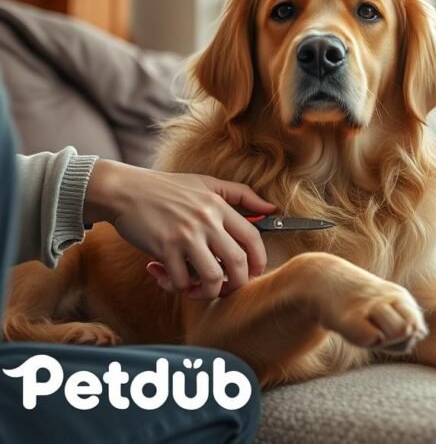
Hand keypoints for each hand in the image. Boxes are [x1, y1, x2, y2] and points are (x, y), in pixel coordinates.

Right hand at [83, 160, 275, 298]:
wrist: (124, 190)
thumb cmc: (166, 188)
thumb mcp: (207, 184)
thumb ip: (241, 194)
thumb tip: (271, 208)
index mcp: (219, 207)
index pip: (253, 238)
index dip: (259, 261)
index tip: (253, 272)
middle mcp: (206, 221)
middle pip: (238, 263)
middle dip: (236, 284)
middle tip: (225, 287)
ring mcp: (185, 235)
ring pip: (212, 277)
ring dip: (207, 291)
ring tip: (195, 288)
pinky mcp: (164, 248)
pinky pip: (180, 280)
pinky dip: (176, 286)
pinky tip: (166, 276)